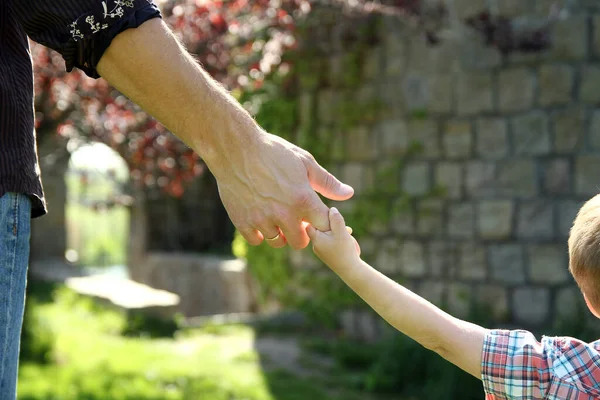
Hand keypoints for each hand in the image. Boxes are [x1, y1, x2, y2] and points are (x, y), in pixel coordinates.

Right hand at [212, 131, 353, 249]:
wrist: (235, 148)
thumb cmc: (273, 152)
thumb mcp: (304, 162)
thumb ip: (327, 182)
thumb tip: (348, 194)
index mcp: (303, 199)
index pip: (323, 227)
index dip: (322, 224)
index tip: (316, 216)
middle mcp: (284, 214)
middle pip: (300, 242)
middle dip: (301, 232)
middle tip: (295, 219)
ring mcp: (262, 220)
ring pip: (278, 242)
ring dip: (280, 233)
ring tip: (277, 216)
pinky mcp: (243, 221)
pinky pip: (256, 240)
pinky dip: (259, 233)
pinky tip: (260, 218)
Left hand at [306, 207, 360, 269]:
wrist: (350, 271)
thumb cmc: (344, 250)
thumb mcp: (341, 231)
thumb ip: (336, 218)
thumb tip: (331, 209)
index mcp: (316, 239)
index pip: (311, 222)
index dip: (320, 218)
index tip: (331, 217)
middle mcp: (316, 245)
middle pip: (320, 228)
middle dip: (332, 226)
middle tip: (344, 228)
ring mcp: (321, 251)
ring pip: (327, 235)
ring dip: (337, 232)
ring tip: (348, 235)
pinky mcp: (328, 255)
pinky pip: (330, 242)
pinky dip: (338, 240)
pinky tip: (347, 241)